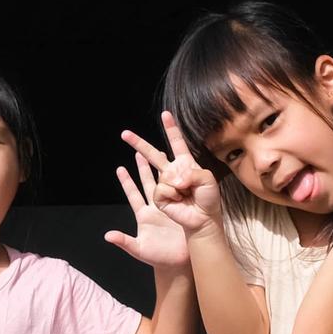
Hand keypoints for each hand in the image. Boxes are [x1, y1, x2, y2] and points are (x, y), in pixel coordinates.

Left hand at [104, 150, 192, 270]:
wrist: (178, 263)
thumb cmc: (158, 258)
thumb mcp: (138, 249)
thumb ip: (124, 241)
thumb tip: (108, 236)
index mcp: (143, 216)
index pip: (133, 195)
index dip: (126, 182)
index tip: (120, 168)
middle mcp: (154, 209)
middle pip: (146, 184)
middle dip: (142, 168)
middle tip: (139, 152)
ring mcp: (168, 208)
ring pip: (163, 184)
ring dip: (160, 170)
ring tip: (158, 153)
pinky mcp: (181, 210)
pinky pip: (178, 192)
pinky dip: (177, 180)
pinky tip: (179, 168)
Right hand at [121, 112, 225, 239]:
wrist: (204, 219)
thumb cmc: (208, 199)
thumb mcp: (207, 180)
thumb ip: (192, 173)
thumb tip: (175, 179)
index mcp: (185, 163)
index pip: (177, 143)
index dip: (171, 129)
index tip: (165, 114)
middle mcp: (173, 172)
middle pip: (154, 154)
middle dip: (139, 144)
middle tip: (125, 134)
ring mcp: (165, 184)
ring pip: (163, 176)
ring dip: (177, 185)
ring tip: (186, 194)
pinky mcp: (159, 197)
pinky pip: (161, 189)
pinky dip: (171, 194)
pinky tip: (178, 200)